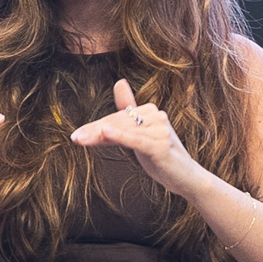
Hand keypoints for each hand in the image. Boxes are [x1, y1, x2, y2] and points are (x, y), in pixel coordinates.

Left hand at [68, 78, 205, 191]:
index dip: (96, 126)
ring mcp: (160, 130)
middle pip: (117, 122)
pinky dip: (119, 135)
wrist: (188, 179)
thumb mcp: (141, 135)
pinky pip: (135, 139)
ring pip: (122, 131)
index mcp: (150, 111)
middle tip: (74, 138)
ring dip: (99, 135)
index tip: (77, 134)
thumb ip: (127, 112)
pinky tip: (104, 132)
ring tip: (79, 140)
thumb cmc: (162, 158)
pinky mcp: (160, 145)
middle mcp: (156, 116)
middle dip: (94, 131)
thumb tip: (119, 82)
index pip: (117, 117)